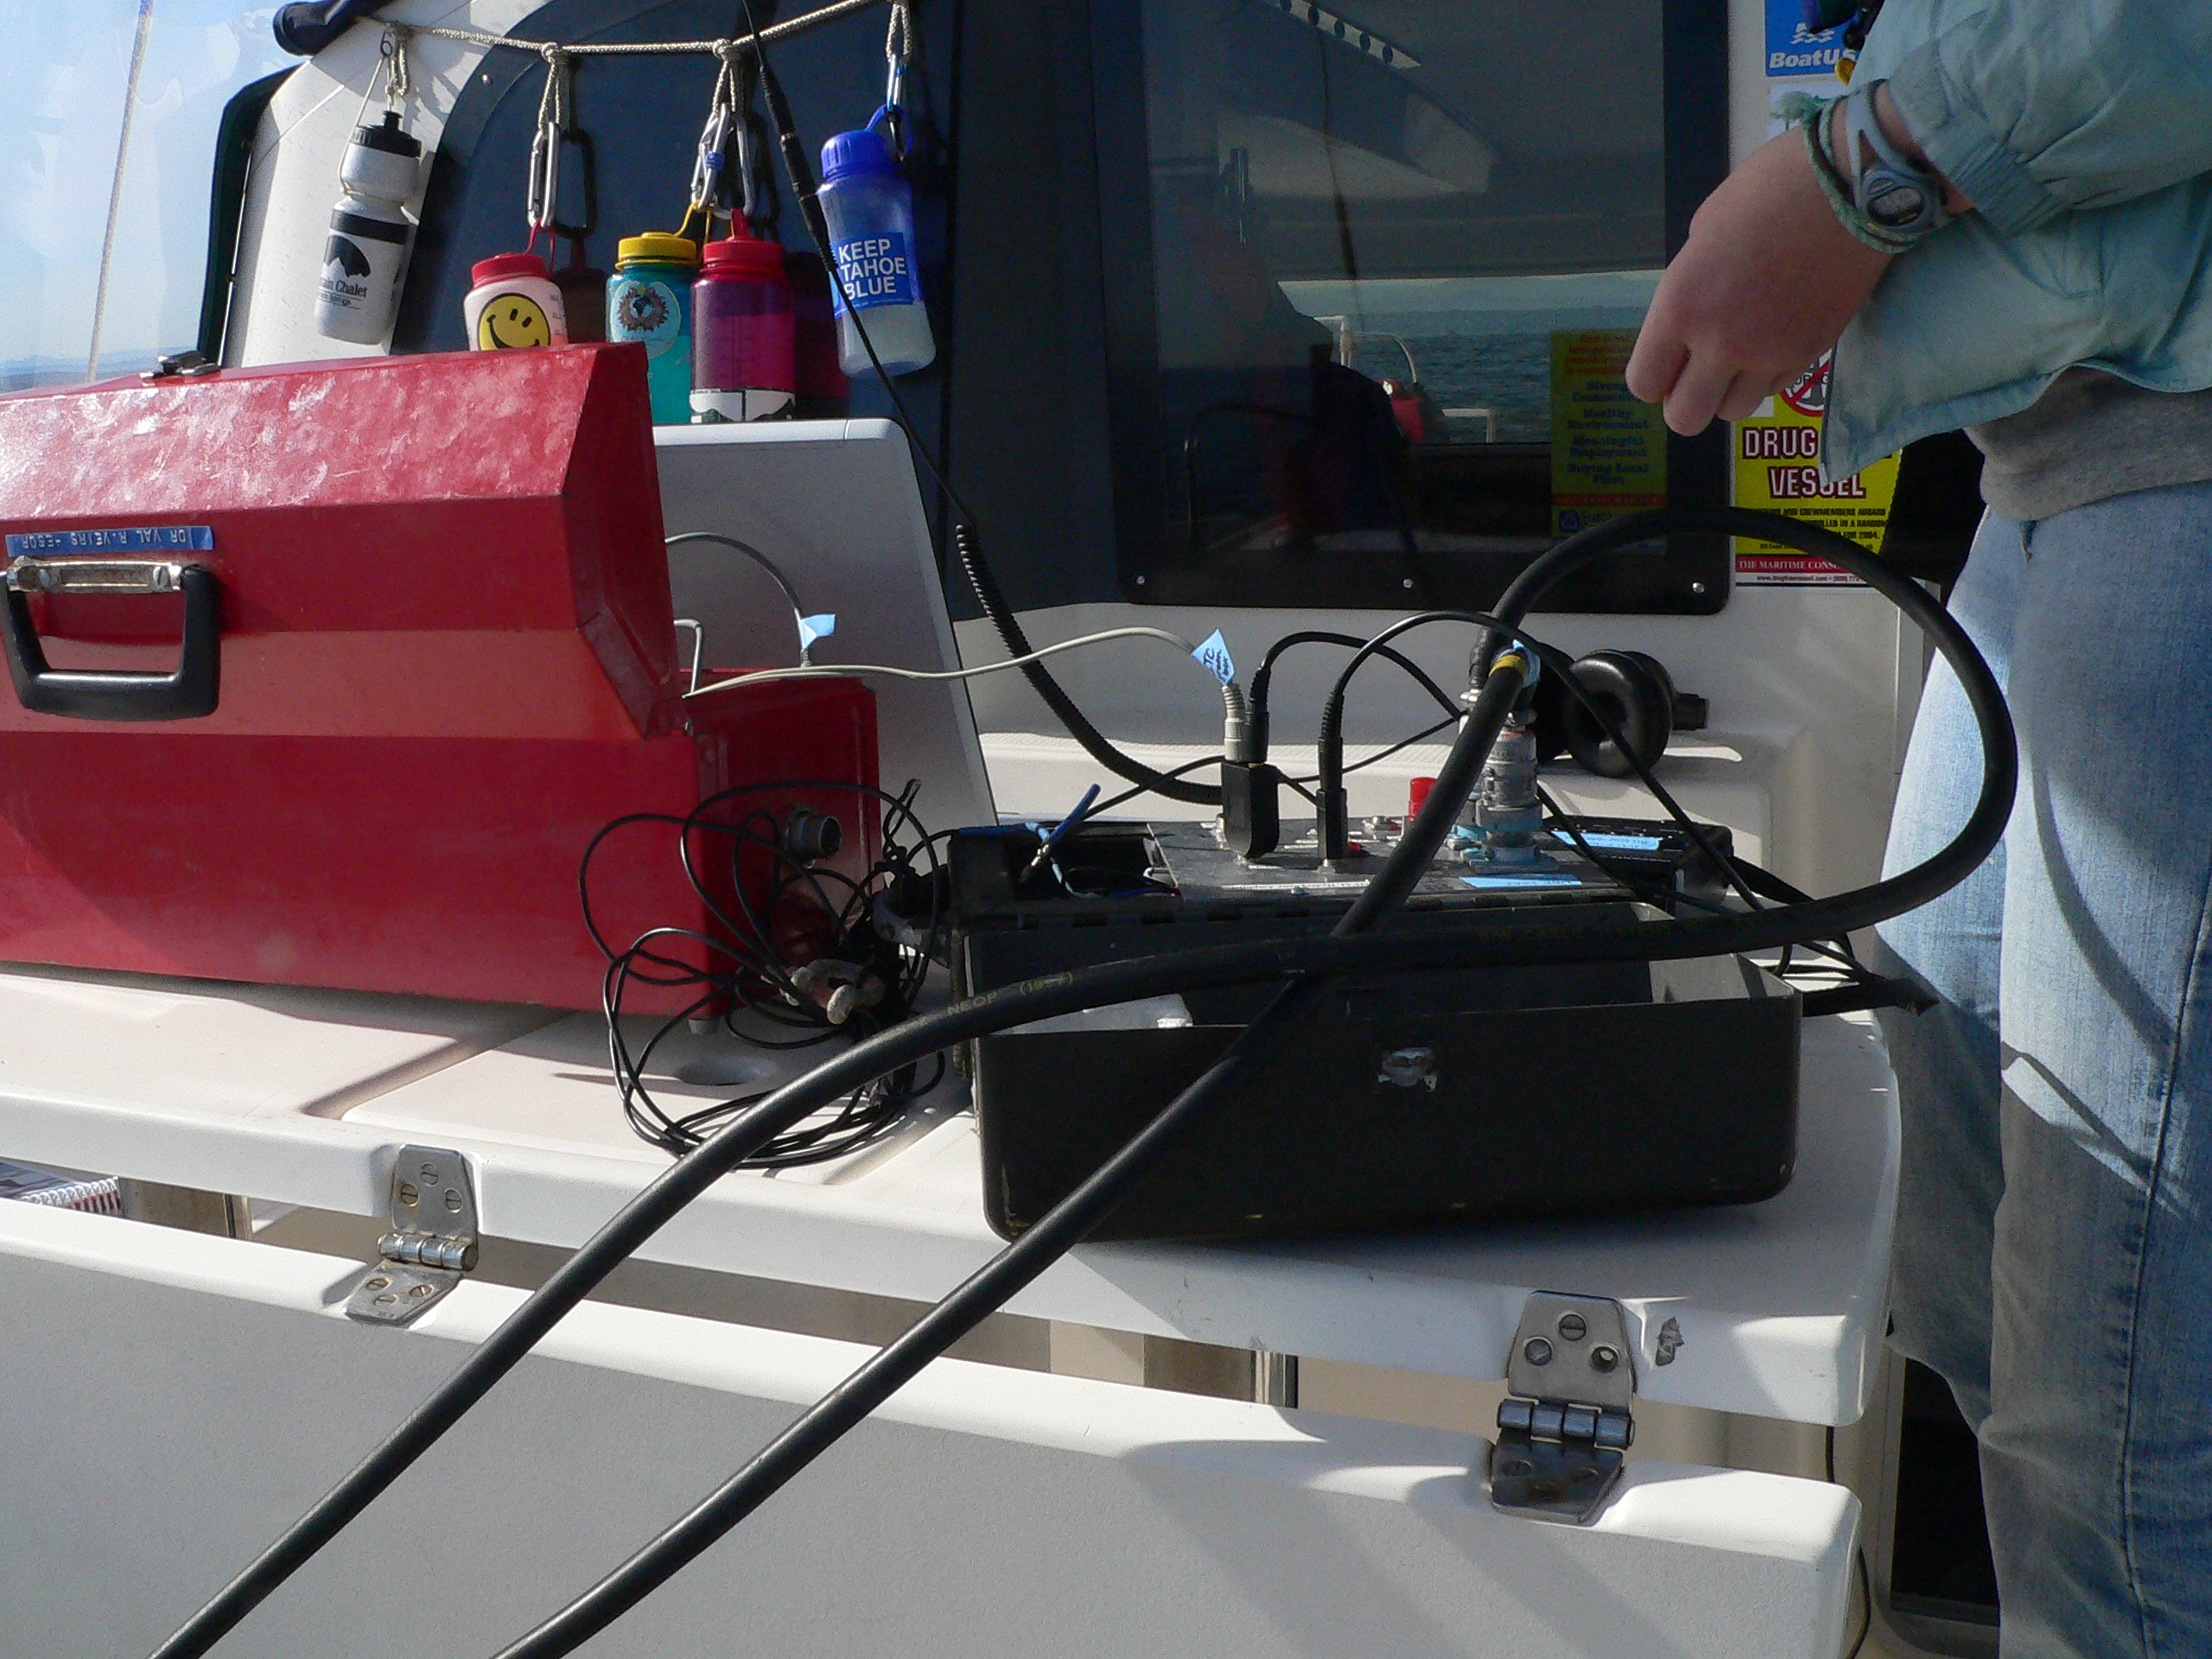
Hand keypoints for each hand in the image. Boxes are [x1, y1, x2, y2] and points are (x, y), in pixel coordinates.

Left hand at [1626, 127, 1893, 434]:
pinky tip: (1776, 339)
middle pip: (1684, 419)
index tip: (1667, 361)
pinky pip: (1775, 388)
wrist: (1853, 185)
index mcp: (1681, 306)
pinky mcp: (1811, 354)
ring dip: (1729, 392)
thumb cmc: (1770, 189)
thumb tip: (1691, 315)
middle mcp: (1720, 342)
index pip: (1644, 384)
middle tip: (1697, 373)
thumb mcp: (1705, 230)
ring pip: (1733, 412)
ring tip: (1740, 357)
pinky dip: (1768, 375)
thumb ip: (1690, 285)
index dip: (1653, 377)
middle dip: (1685, 400)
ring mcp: (1769, 354)